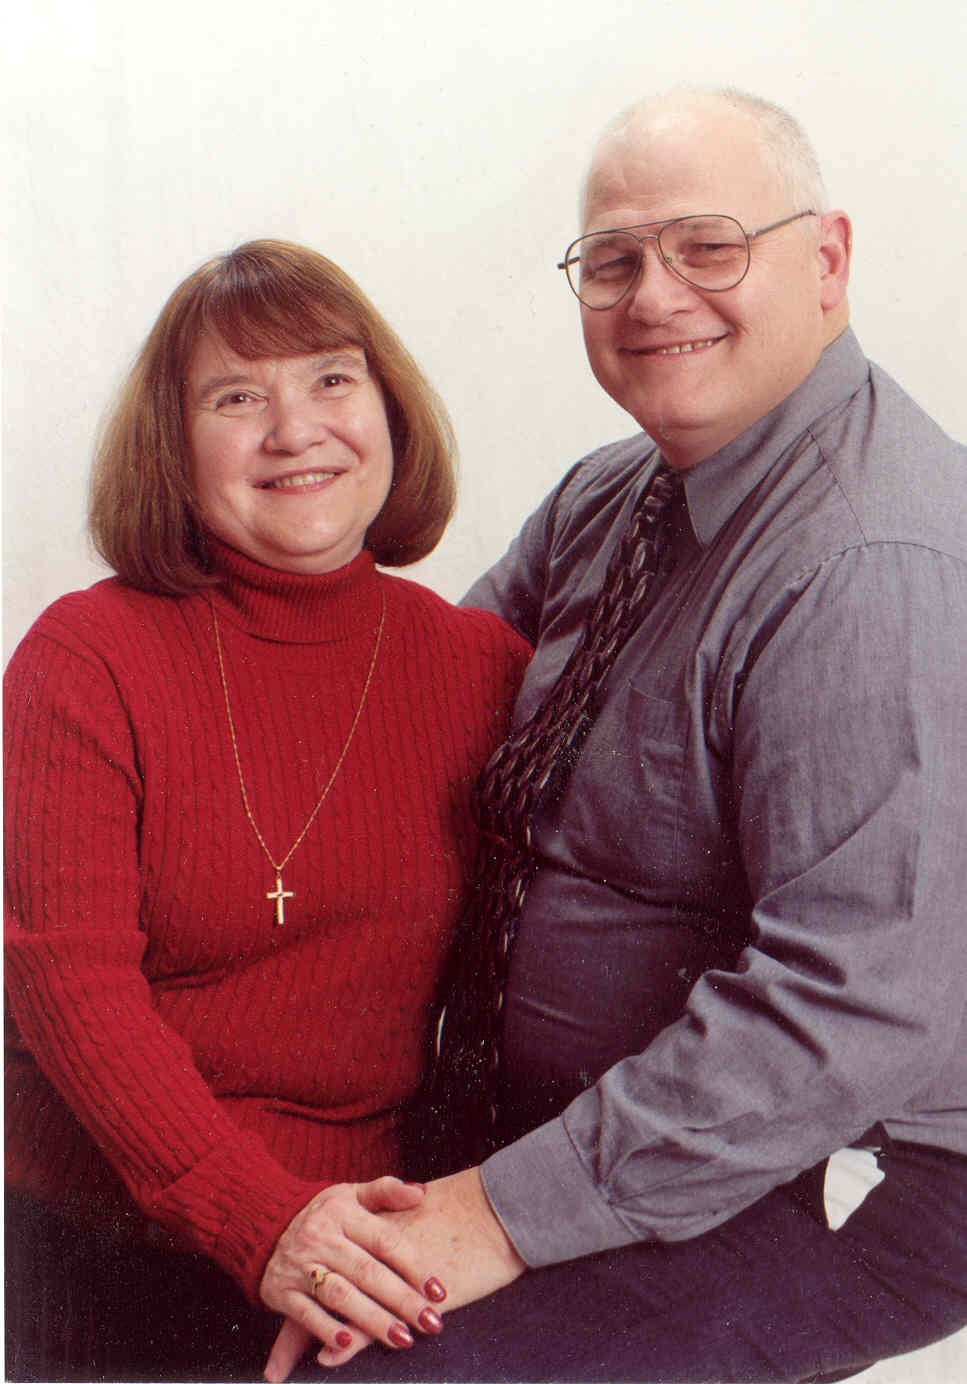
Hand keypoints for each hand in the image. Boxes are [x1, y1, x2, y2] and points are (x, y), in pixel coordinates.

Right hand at [265, 1169, 525, 1378]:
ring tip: (402, 1338)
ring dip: (372, 1320)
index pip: (385, 1240)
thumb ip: (386, 1191)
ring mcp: (300, 1266)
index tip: (439, 1290)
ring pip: (341, 1295)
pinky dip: (326, 1329)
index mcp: (342, 1212)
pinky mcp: (282, 1292)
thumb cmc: (319, 1211)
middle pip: (367, 1272)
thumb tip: (421, 1192)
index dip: (414, 1264)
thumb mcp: (349, 1193)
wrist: (260, 1221)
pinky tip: (349, 1344)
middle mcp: (322, 1238)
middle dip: (402, 1300)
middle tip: (431, 1321)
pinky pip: (306, 1314)